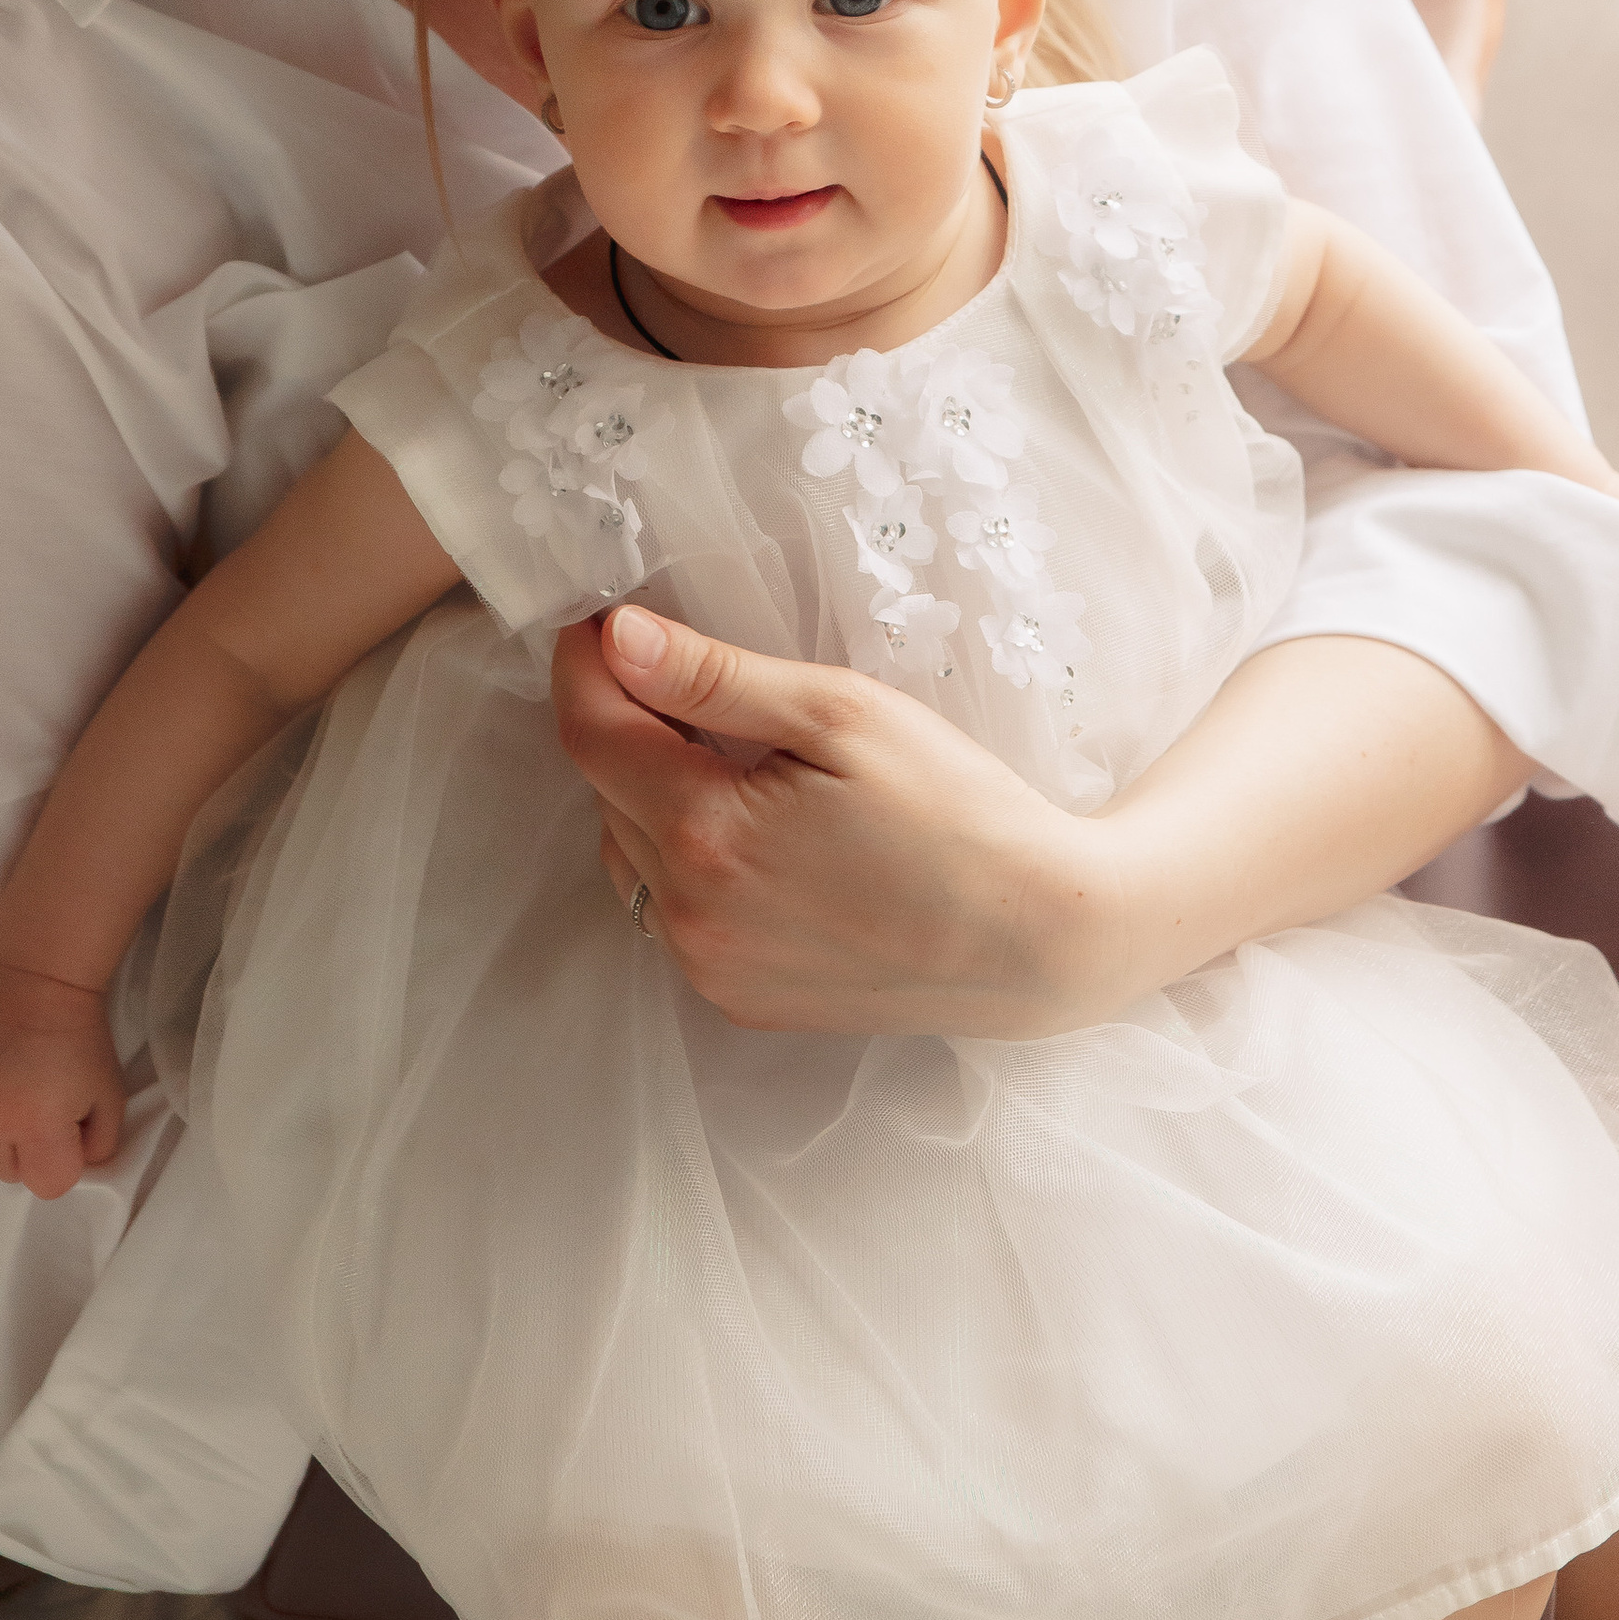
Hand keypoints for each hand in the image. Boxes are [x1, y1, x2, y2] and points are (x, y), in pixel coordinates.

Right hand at [0, 954, 129, 1196]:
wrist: (34, 973)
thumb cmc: (79, 1035)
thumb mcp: (110, 1096)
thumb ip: (97, 1147)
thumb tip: (73, 1167)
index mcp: (32, 1122)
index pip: (49, 1186)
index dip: (65, 1156)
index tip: (68, 1123)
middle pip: (10, 1173)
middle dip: (28, 1147)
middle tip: (39, 1101)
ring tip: (11, 1082)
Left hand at [551, 608, 1104, 1037]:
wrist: (1035, 937)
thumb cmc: (957, 812)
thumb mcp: (842, 714)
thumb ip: (717, 677)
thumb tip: (619, 640)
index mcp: (707, 837)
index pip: (591, 735)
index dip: (583, 665)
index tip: (600, 618)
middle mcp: (690, 919)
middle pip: (605, 794)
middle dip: (624, 722)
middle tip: (683, 669)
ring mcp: (711, 971)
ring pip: (629, 857)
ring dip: (648, 794)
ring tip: (726, 749)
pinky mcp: (739, 1001)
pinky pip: (671, 912)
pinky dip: (684, 858)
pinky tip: (752, 826)